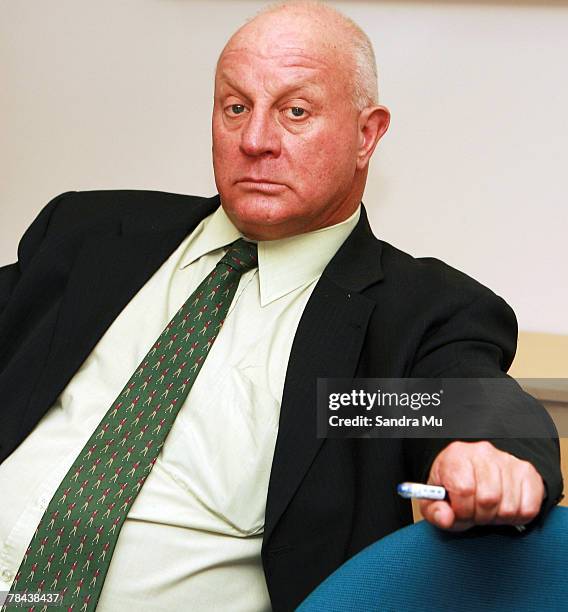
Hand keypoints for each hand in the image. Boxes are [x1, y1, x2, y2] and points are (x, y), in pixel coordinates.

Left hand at [419, 441, 544, 530]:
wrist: (473, 473)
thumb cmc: (453, 487)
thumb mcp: (435, 500)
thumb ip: (435, 511)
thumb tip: (445, 518)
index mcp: (456, 456)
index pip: (464, 489)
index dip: (463, 510)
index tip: (461, 513)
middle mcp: (482, 453)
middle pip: (488, 498)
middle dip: (481, 516)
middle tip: (476, 513)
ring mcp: (507, 460)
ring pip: (509, 506)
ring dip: (498, 518)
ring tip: (488, 510)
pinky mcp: (527, 472)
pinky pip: (529, 508)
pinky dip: (517, 517)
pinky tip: (504, 508)